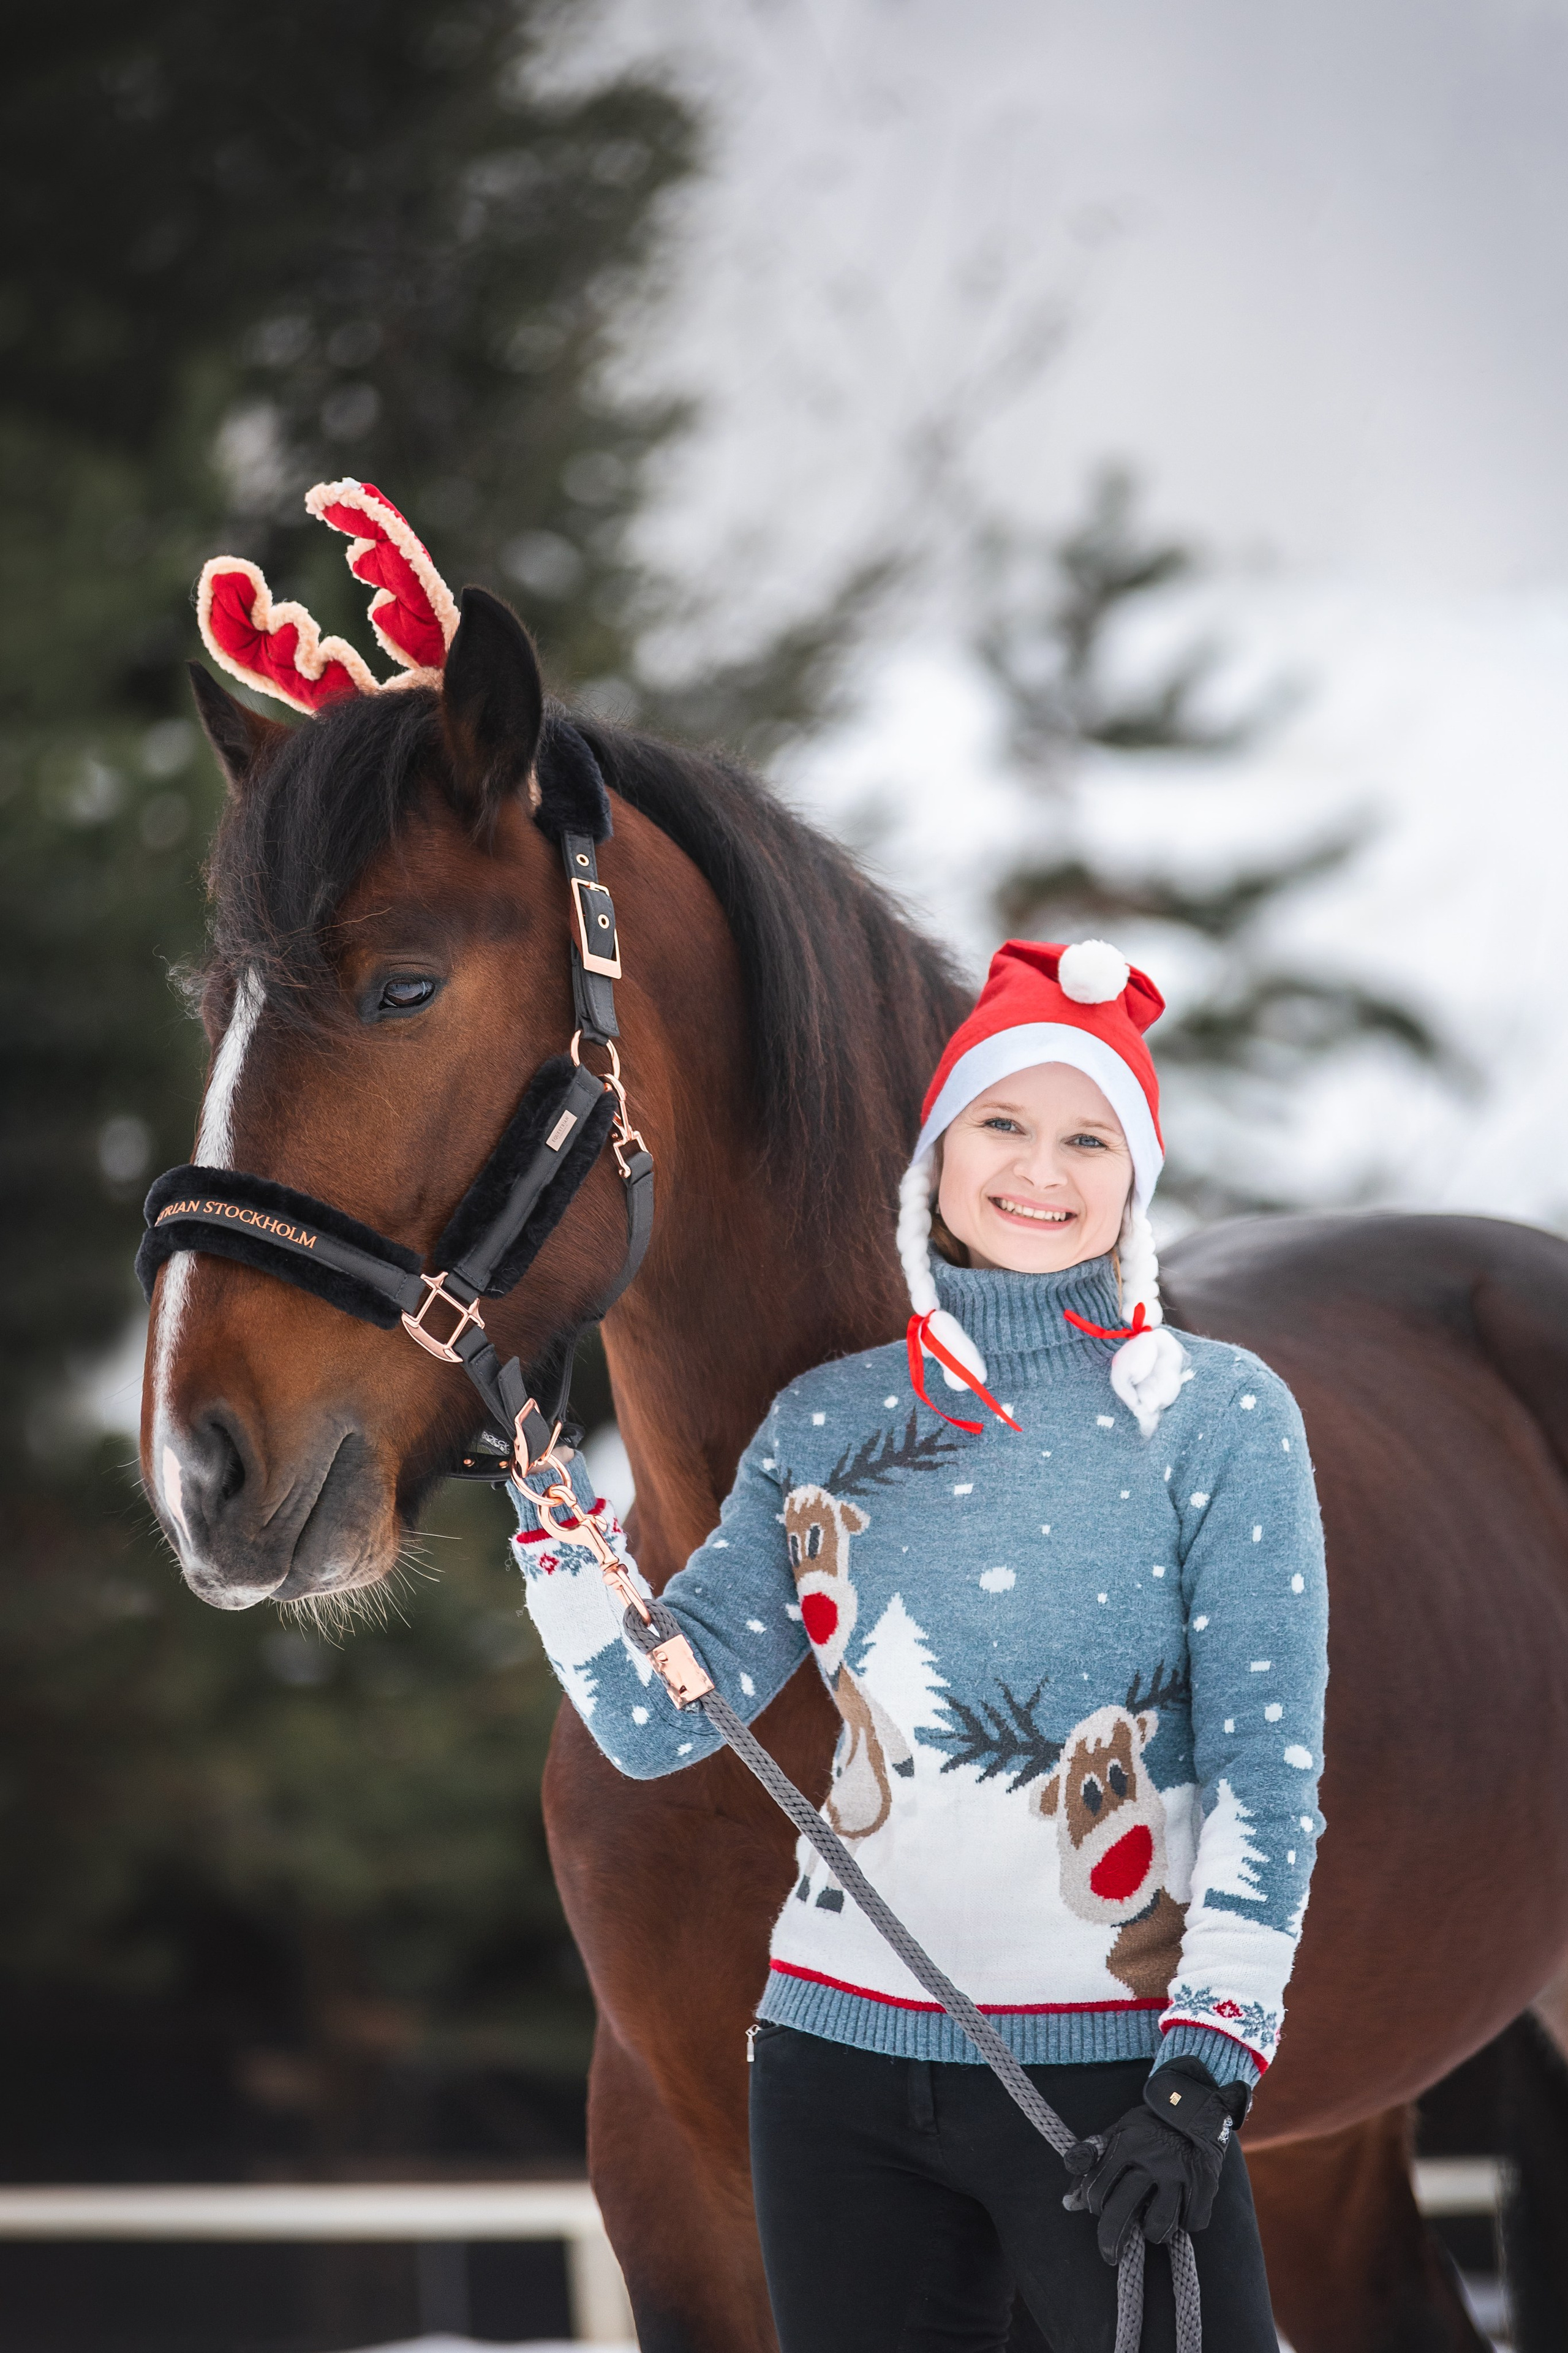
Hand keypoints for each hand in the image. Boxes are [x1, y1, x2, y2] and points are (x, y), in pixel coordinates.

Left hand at [1063, 2058, 1247, 2264]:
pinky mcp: (1205, 2186)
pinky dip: (1184, 2223)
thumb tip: (1068, 2203)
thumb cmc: (1147, 2127)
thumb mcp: (1115, 2132)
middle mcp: (1153, 2159)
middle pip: (1123, 2211)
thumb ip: (1088, 2160)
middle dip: (1111, 2240)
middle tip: (1110, 2255)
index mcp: (1126, 2144)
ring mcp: (1180, 2174)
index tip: (1096, 2206)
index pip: (1098, 2190)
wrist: (1195, 2109)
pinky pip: (1191, 2224)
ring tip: (1149, 2223)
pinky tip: (1178, 2209)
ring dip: (1152, 2231)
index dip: (1092, 2204)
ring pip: (1159, 2225)